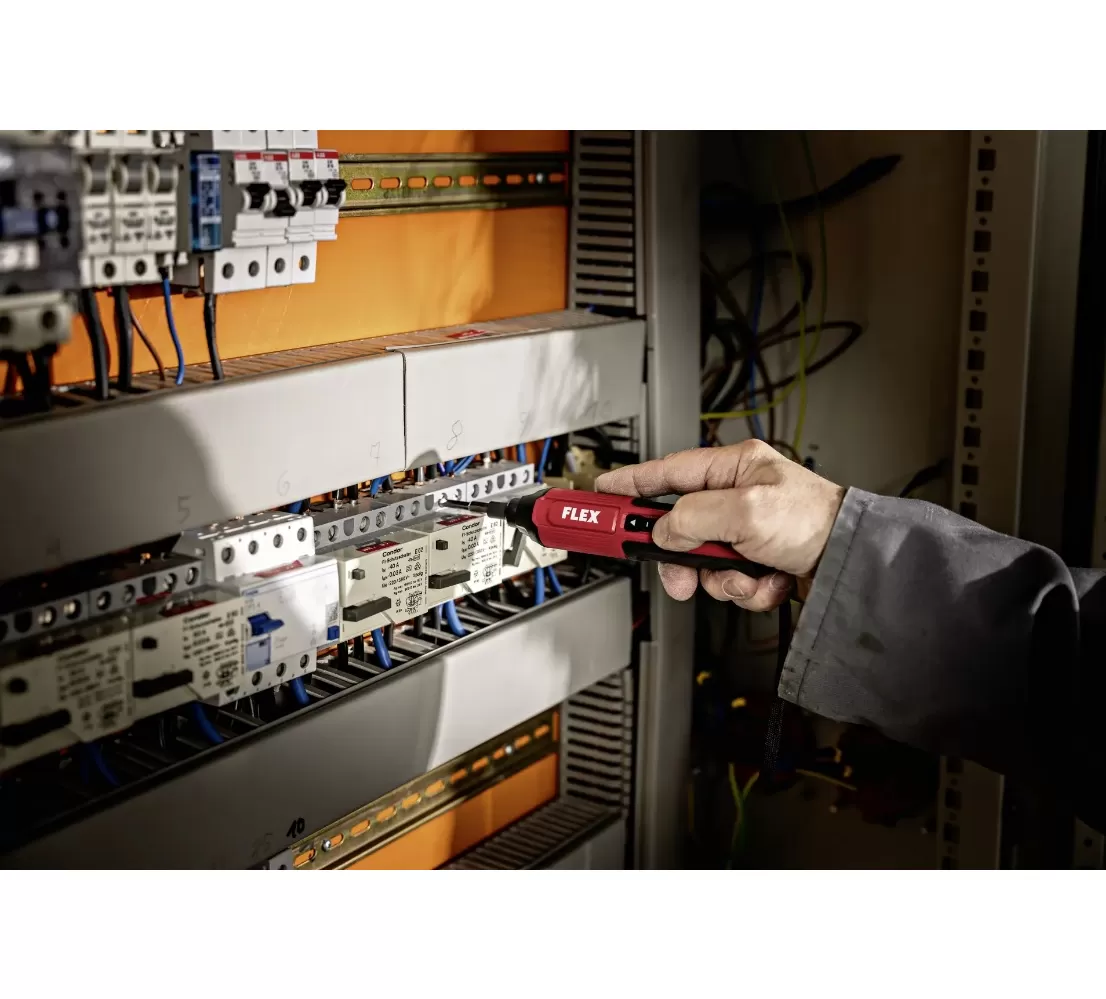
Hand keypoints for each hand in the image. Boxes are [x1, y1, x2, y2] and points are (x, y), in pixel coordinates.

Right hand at [594, 440, 844, 610]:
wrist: (856, 564)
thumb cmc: (818, 521)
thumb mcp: (745, 512)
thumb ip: (693, 519)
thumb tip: (664, 534)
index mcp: (733, 468)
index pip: (666, 473)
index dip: (630, 484)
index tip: (602, 495)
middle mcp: (737, 497)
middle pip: (680, 528)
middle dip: (683, 558)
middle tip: (679, 575)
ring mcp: (746, 532)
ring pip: (703, 562)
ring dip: (723, 580)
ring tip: (749, 577)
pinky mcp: (757, 562)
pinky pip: (729, 582)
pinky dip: (747, 590)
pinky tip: (769, 583)